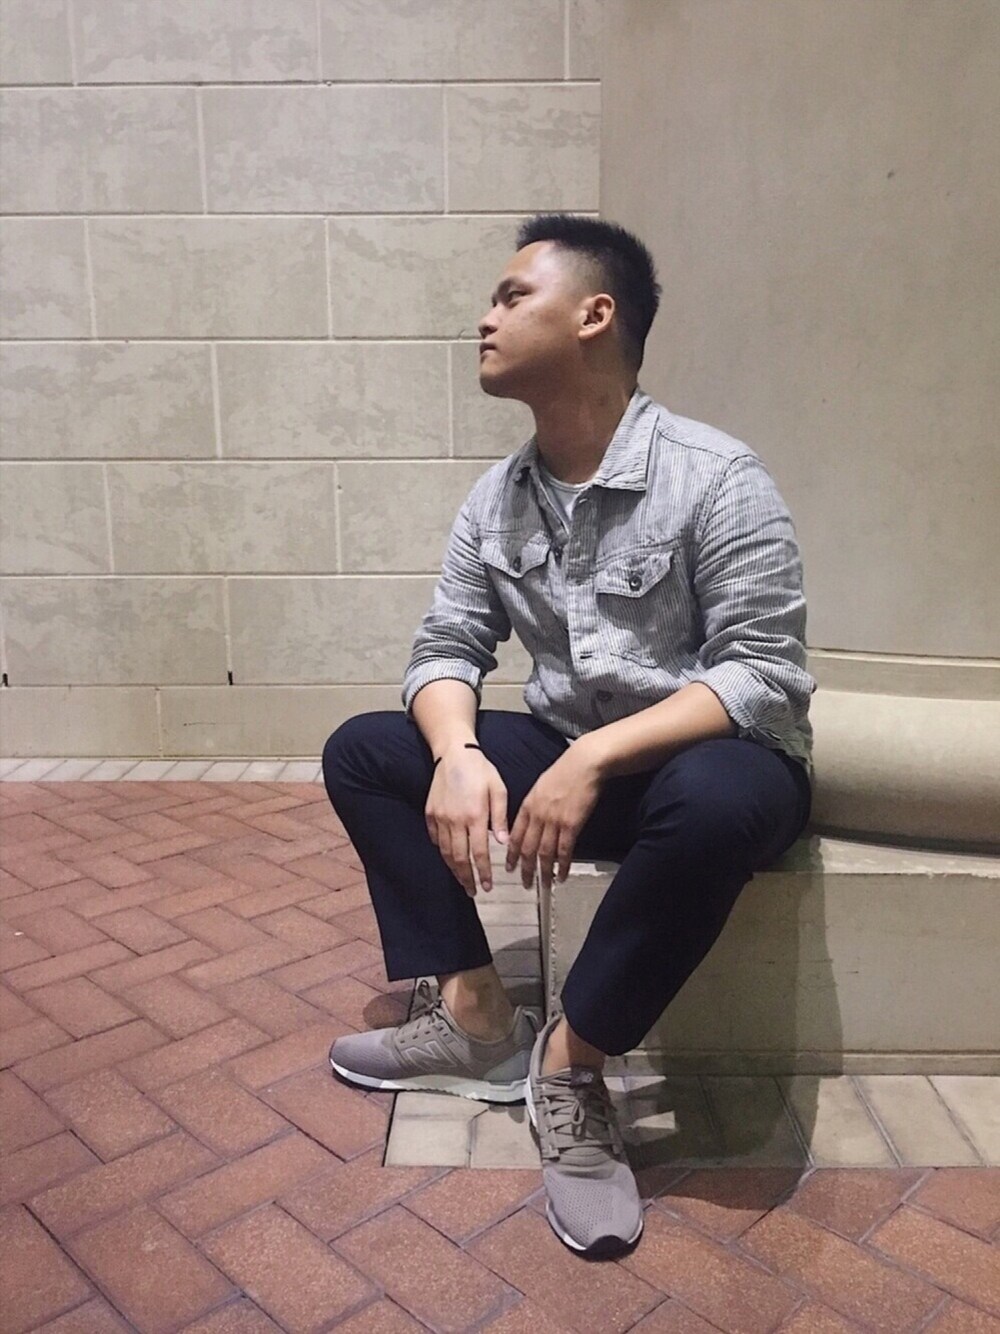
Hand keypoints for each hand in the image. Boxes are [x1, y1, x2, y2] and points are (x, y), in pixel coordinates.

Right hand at [425, 744, 508, 896]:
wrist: (454, 753)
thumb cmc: (480, 769)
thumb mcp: (498, 790)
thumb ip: (501, 817)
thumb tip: (502, 843)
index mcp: (475, 816)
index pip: (479, 853)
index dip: (483, 873)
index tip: (486, 886)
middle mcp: (456, 820)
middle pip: (460, 859)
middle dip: (466, 878)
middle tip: (472, 891)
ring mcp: (440, 817)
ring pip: (446, 852)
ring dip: (454, 869)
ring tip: (462, 879)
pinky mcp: (430, 813)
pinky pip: (436, 838)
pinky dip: (442, 850)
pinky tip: (449, 857)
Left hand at [505, 742, 603, 892]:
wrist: (583, 763)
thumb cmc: (565, 771)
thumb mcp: (541, 785)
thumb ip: (534, 804)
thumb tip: (532, 818)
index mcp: (528, 805)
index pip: (516, 835)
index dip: (513, 854)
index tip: (510, 866)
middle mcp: (538, 816)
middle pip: (527, 848)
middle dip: (525, 869)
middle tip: (525, 883)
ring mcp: (554, 821)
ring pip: (544, 853)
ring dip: (543, 872)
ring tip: (543, 886)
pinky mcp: (571, 825)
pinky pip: (564, 851)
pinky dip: (562, 865)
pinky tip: (561, 875)